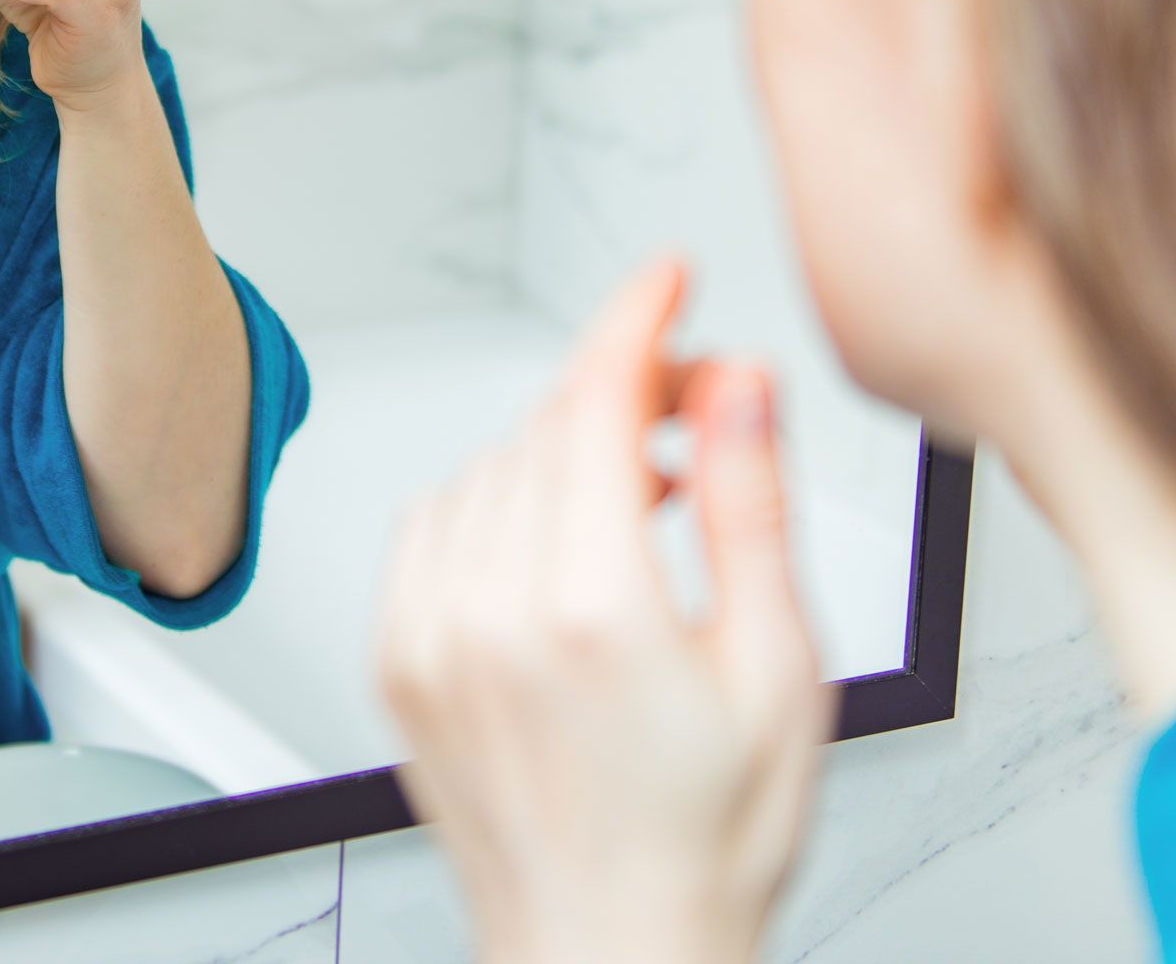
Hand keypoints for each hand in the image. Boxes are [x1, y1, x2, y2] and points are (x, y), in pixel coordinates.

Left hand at [375, 261, 831, 963]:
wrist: (610, 954)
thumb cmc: (707, 841)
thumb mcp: (779, 670)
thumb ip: (752, 507)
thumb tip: (738, 384)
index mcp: (594, 610)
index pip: (598, 399)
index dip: (637, 318)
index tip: (667, 278)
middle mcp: (491, 614)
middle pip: (547, 424)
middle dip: (626, 389)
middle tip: (701, 410)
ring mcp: (429, 637)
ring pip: (491, 466)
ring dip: (565, 453)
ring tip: (646, 505)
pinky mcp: (396, 660)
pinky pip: (433, 524)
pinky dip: (494, 506)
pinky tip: (556, 548)